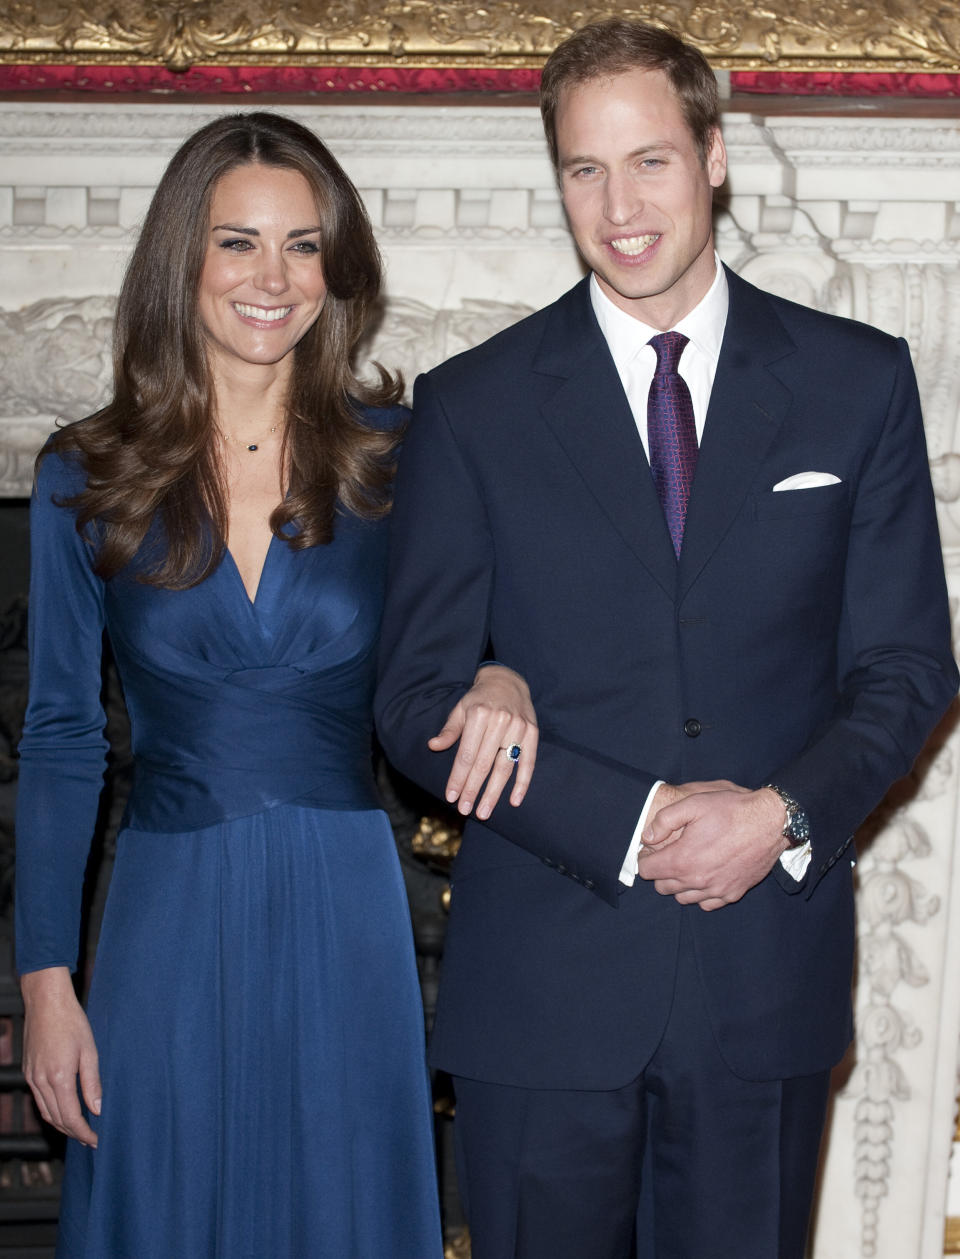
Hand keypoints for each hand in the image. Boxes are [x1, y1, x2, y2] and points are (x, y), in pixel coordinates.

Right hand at [21, 967, 100, 1146]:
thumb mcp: (90, 1051)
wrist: (46, 1003)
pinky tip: (64, 1110)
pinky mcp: (29, 1072)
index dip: (84, 1133)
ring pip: (46, 1112)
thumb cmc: (72, 1022)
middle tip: (91, 1139)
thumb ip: (92, 1083)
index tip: (97, 1141)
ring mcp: (32, 1077)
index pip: (71, 1117)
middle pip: (57, 1119)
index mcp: (59, 1077)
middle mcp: (41, 1081)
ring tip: (80, 1130)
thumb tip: (98, 1110)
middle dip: (74, 1133)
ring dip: (62, 1125)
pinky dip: (52, 1110)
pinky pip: (39, 1100)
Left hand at [430, 665, 538, 818]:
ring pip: (505, 767)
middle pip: (484, 764)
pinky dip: (522, 783)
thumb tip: (433, 746)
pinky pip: (528, 762)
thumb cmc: (479, 699)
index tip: (451, 797)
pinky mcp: (532, 733)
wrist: (507, 681)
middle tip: (465, 810)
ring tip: (484, 812)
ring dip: (494, 793)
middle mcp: (500, 721)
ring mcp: (518, 727)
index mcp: (479, 715)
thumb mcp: (460, 709)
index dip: (458, 778)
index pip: (466, 755)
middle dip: (473, 790)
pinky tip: (514, 801)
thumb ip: (449, 730)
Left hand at [637, 785, 786, 910]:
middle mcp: (697, 881)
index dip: (645, 858)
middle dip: (661, 871)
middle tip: (669, 854)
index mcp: (682, 860)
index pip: (647, 871)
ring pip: (683, 898)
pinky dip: (701, 894)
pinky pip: (707, 904)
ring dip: (679, 884)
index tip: (652, 849)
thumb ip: (664, 820)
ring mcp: (716, 890)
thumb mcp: (694, 803)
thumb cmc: (732, 810)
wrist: (771, 822)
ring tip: (687, 865)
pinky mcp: (733, 893)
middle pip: (663, 887)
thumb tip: (647, 836)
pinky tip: (705, 876)